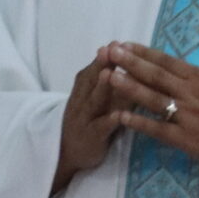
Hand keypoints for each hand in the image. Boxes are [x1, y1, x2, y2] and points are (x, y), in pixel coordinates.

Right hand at [53, 52, 120, 192]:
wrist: (68, 154)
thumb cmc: (90, 125)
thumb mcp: (98, 104)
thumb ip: (112, 88)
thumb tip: (131, 67)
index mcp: (84, 93)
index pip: (92, 72)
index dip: (103, 58)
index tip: (116, 42)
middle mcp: (81, 102)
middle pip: (91, 81)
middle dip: (101, 65)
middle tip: (112, 49)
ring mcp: (84, 119)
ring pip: (94, 101)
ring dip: (102, 87)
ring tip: (110, 73)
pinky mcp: (91, 138)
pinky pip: (100, 128)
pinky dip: (109, 121)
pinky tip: (120, 115)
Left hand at [101, 41, 198, 173]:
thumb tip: (179, 70)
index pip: (167, 62)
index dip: (143, 52)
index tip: (122, 44)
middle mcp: (192, 94)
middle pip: (156, 75)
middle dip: (130, 62)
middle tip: (108, 51)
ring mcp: (189, 116)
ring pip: (154, 98)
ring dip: (129, 87)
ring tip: (108, 76)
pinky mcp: (188, 139)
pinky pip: (159, 129)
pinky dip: (139, 123)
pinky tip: (121, 117)